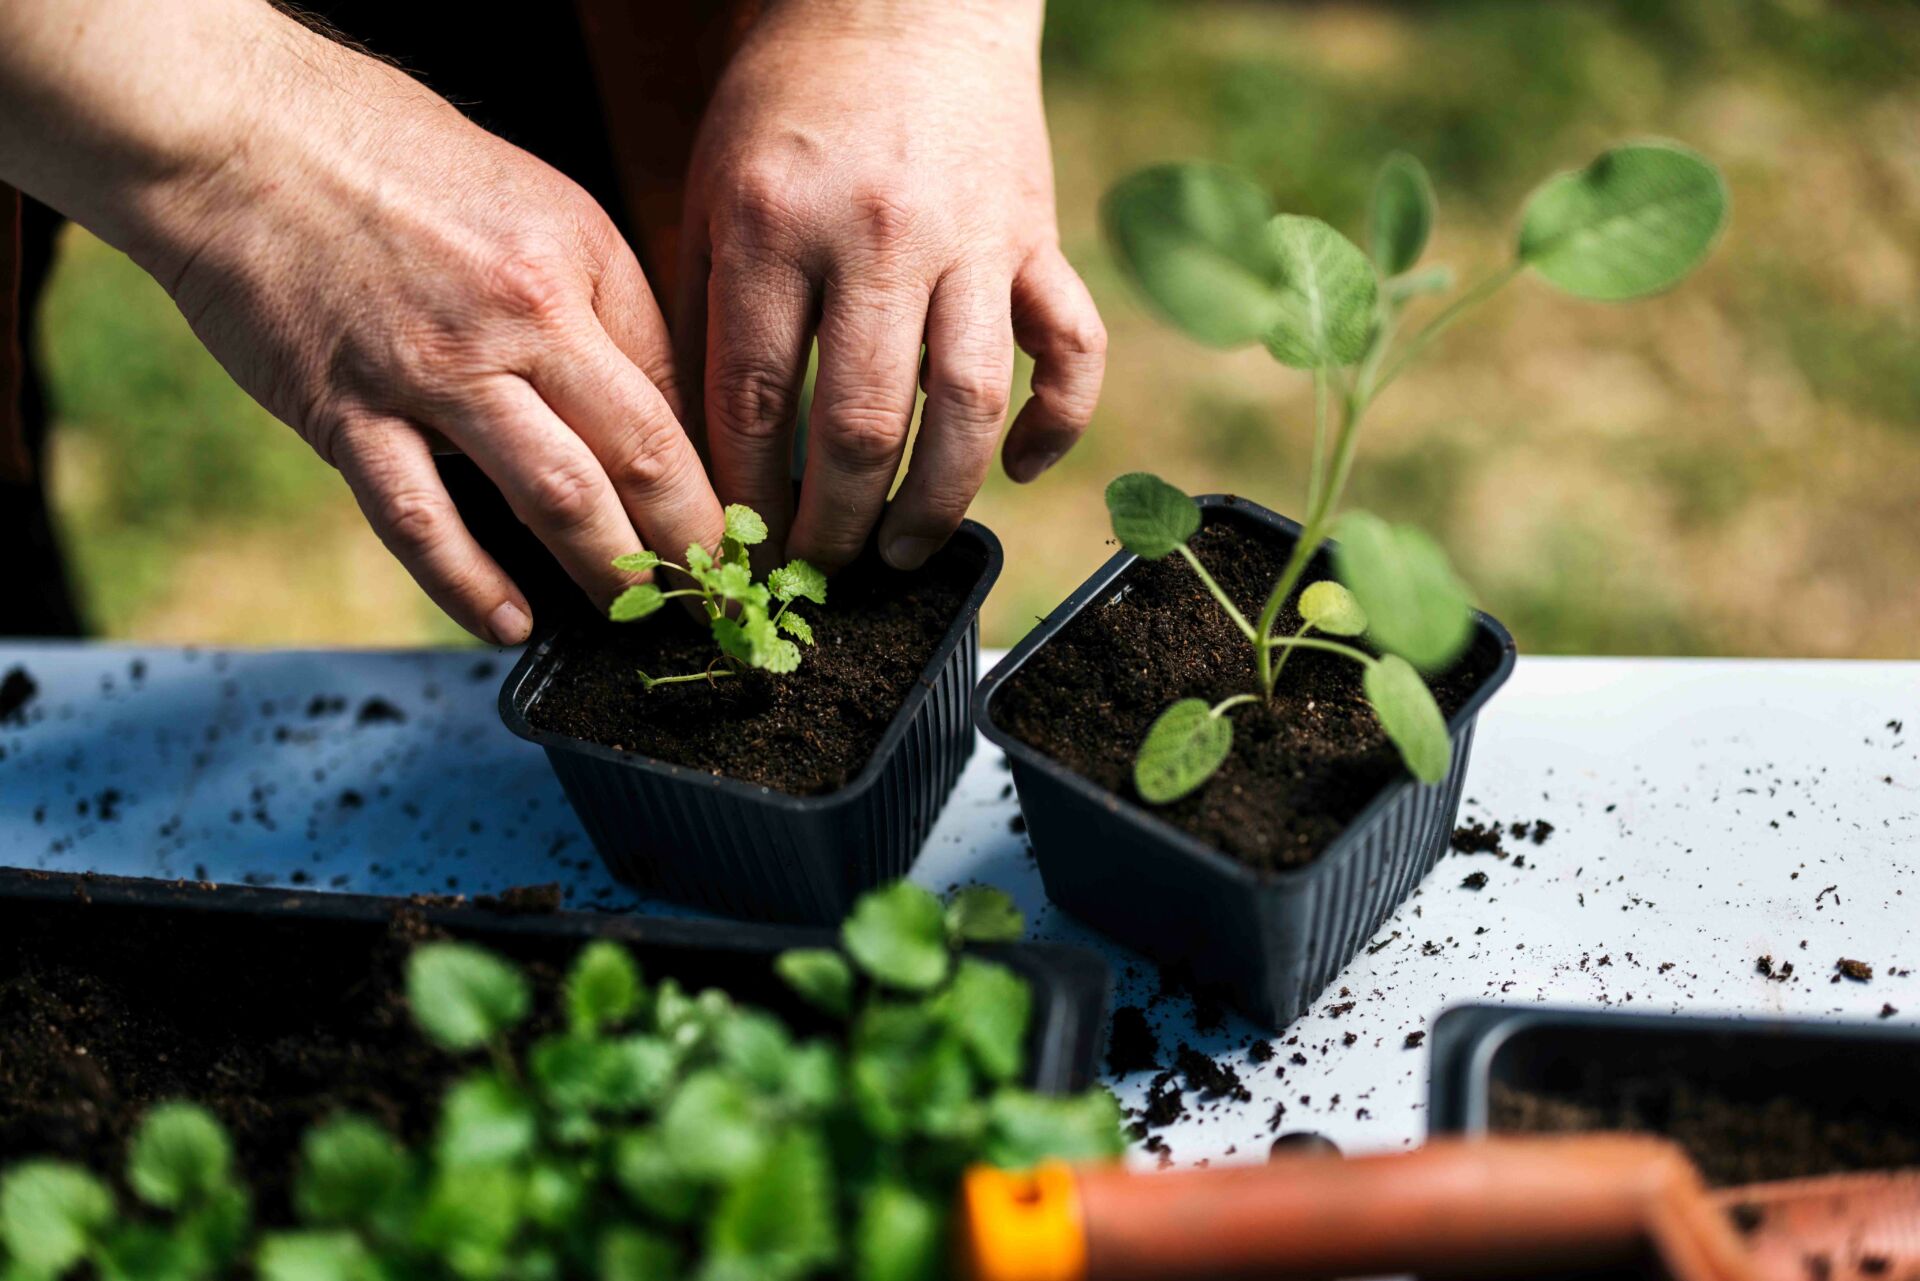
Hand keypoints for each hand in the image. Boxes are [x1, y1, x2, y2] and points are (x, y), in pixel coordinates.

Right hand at [0, 0, 720, 644]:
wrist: (233, 133)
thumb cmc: (391, 160)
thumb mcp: (536, 203)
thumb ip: (601, 303)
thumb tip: (663, 407)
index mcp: (572, 266)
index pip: (675, 391)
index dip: (719, 471)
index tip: (743, 528)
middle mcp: (516, 319)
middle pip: (640, 455)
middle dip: (695, 540)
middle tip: (723, 596)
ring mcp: (431, 373)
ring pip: (554, 497)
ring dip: (611, 573)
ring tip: (642, 617)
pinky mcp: (348, 415)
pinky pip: (422, 523)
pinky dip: (470, 586)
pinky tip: (509, 625)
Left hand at [677, 0, 1106, 571]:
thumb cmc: (791, 103)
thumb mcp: (717, 191)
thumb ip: (709, 314)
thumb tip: (702, 451)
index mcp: (777, 223)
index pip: (754, 396)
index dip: (744, 492)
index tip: (736, 546)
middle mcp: (879, 237)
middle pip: (862, 422)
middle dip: (833, 523)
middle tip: (817, 570)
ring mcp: (972, 240)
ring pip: (970, 404)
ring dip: (937, 501)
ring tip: (902, 551)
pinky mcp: (1037, 238)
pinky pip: (1072, 349)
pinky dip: (1058, 421)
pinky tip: (1018, 469)